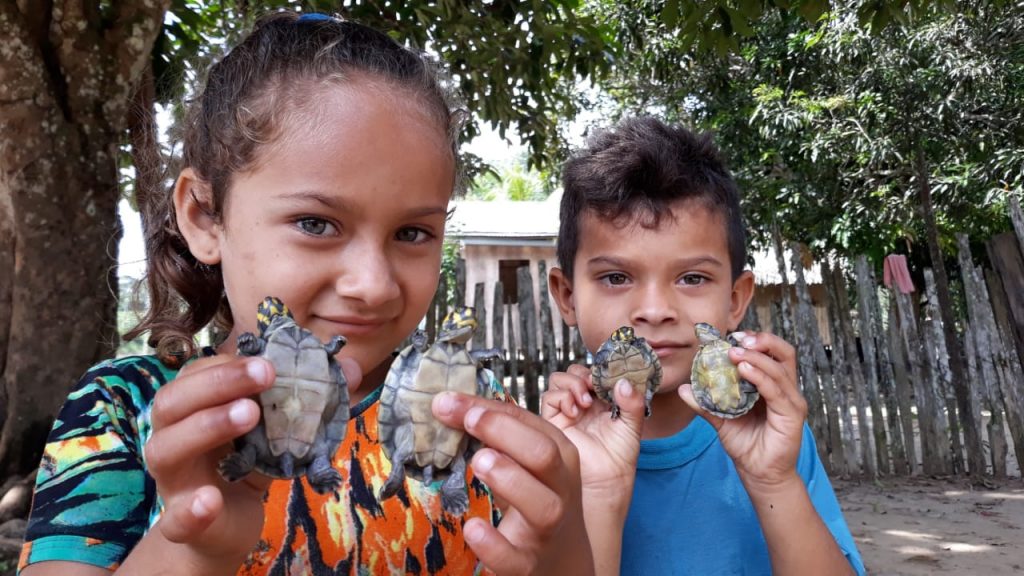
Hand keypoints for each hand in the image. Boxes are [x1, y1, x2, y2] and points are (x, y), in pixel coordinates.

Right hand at [143, 354, 361, 564]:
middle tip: (266, 373)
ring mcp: (173, 481)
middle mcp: (173, 437)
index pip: (197, 372)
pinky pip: (174, 518)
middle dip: (220, 382)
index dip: (231, 362)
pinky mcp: (181, 523)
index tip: (271, 359)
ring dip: (206, 426)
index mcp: (192, 408)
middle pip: (172, 401)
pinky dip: (190, 509)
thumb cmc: (248, 463)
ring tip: (249, 415)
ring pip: (165, 449)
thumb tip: (352, 369)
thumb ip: (309, 398)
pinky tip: (210, 499)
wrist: (226, 525)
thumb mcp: (278, 429)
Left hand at [432, 392, 593, 575]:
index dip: (489, 410)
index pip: (527, 422)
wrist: (561, 558)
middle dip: (504, 433)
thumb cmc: (535, 496)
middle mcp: (559, 488)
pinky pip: (514, 557)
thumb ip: (493, 432)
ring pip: (541, 504)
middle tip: (468, 423)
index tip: (450, 402)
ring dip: (509, 478)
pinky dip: (493, 543)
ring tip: (478, 461)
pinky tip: (472, 527)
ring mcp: (547, 527)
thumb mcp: (523, 461)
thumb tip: (445, 403)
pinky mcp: (528, 563)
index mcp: (558, 454)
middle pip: (543, 454)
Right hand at [541, 365, 645, 498]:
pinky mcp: (553, 421)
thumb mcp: (633, 423)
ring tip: (585, 401)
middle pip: (573, 372)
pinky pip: (549, 398)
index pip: (593, 372)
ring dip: (572, 384)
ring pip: (558, 380)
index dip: (598, 370)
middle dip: (582, 374)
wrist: (607, 478)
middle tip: (593, 386)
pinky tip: (575, 411)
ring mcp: (567, 410)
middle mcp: (582, 402)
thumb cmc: (620, 454)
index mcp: (601, 399)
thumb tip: (624, 382)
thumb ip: (633, 401)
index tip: (608, 376)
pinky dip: (561, 398)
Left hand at [678, 331, 805, 490]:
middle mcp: (785, 390)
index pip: (771, 353)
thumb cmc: (745, 445)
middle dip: (763, 341)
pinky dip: (761, 377)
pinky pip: (777, 391)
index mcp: (772, 385)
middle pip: (784, 353)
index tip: (732, 336)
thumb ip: (705, 403)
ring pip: (780, 369)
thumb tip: (683, 388)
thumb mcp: (720, 419)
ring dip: (757, 358)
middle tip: (738, 339)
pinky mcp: (792, 415)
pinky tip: (744, 370)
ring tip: (735, 354)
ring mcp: (791, 401)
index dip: (756, 340)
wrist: (758, 474)